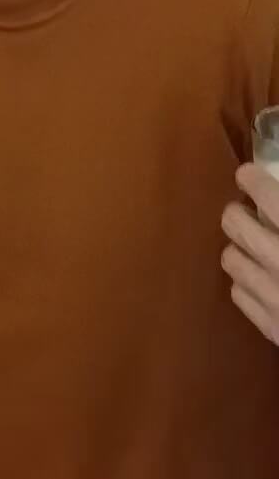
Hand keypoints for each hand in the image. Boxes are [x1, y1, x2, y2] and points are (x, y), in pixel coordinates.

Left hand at [222, 164, 278, 343]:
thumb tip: (275, 195)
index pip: (266, 194)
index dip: (251, 179)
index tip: (246, 175)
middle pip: (234, 222)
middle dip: (238, 213)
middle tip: (248, 213)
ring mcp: (275, 299)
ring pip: (230, 259)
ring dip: (240, 250)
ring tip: (254, 248)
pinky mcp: (273, 330)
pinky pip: (239, 296)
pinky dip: (247, 285)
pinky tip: (261, 283)